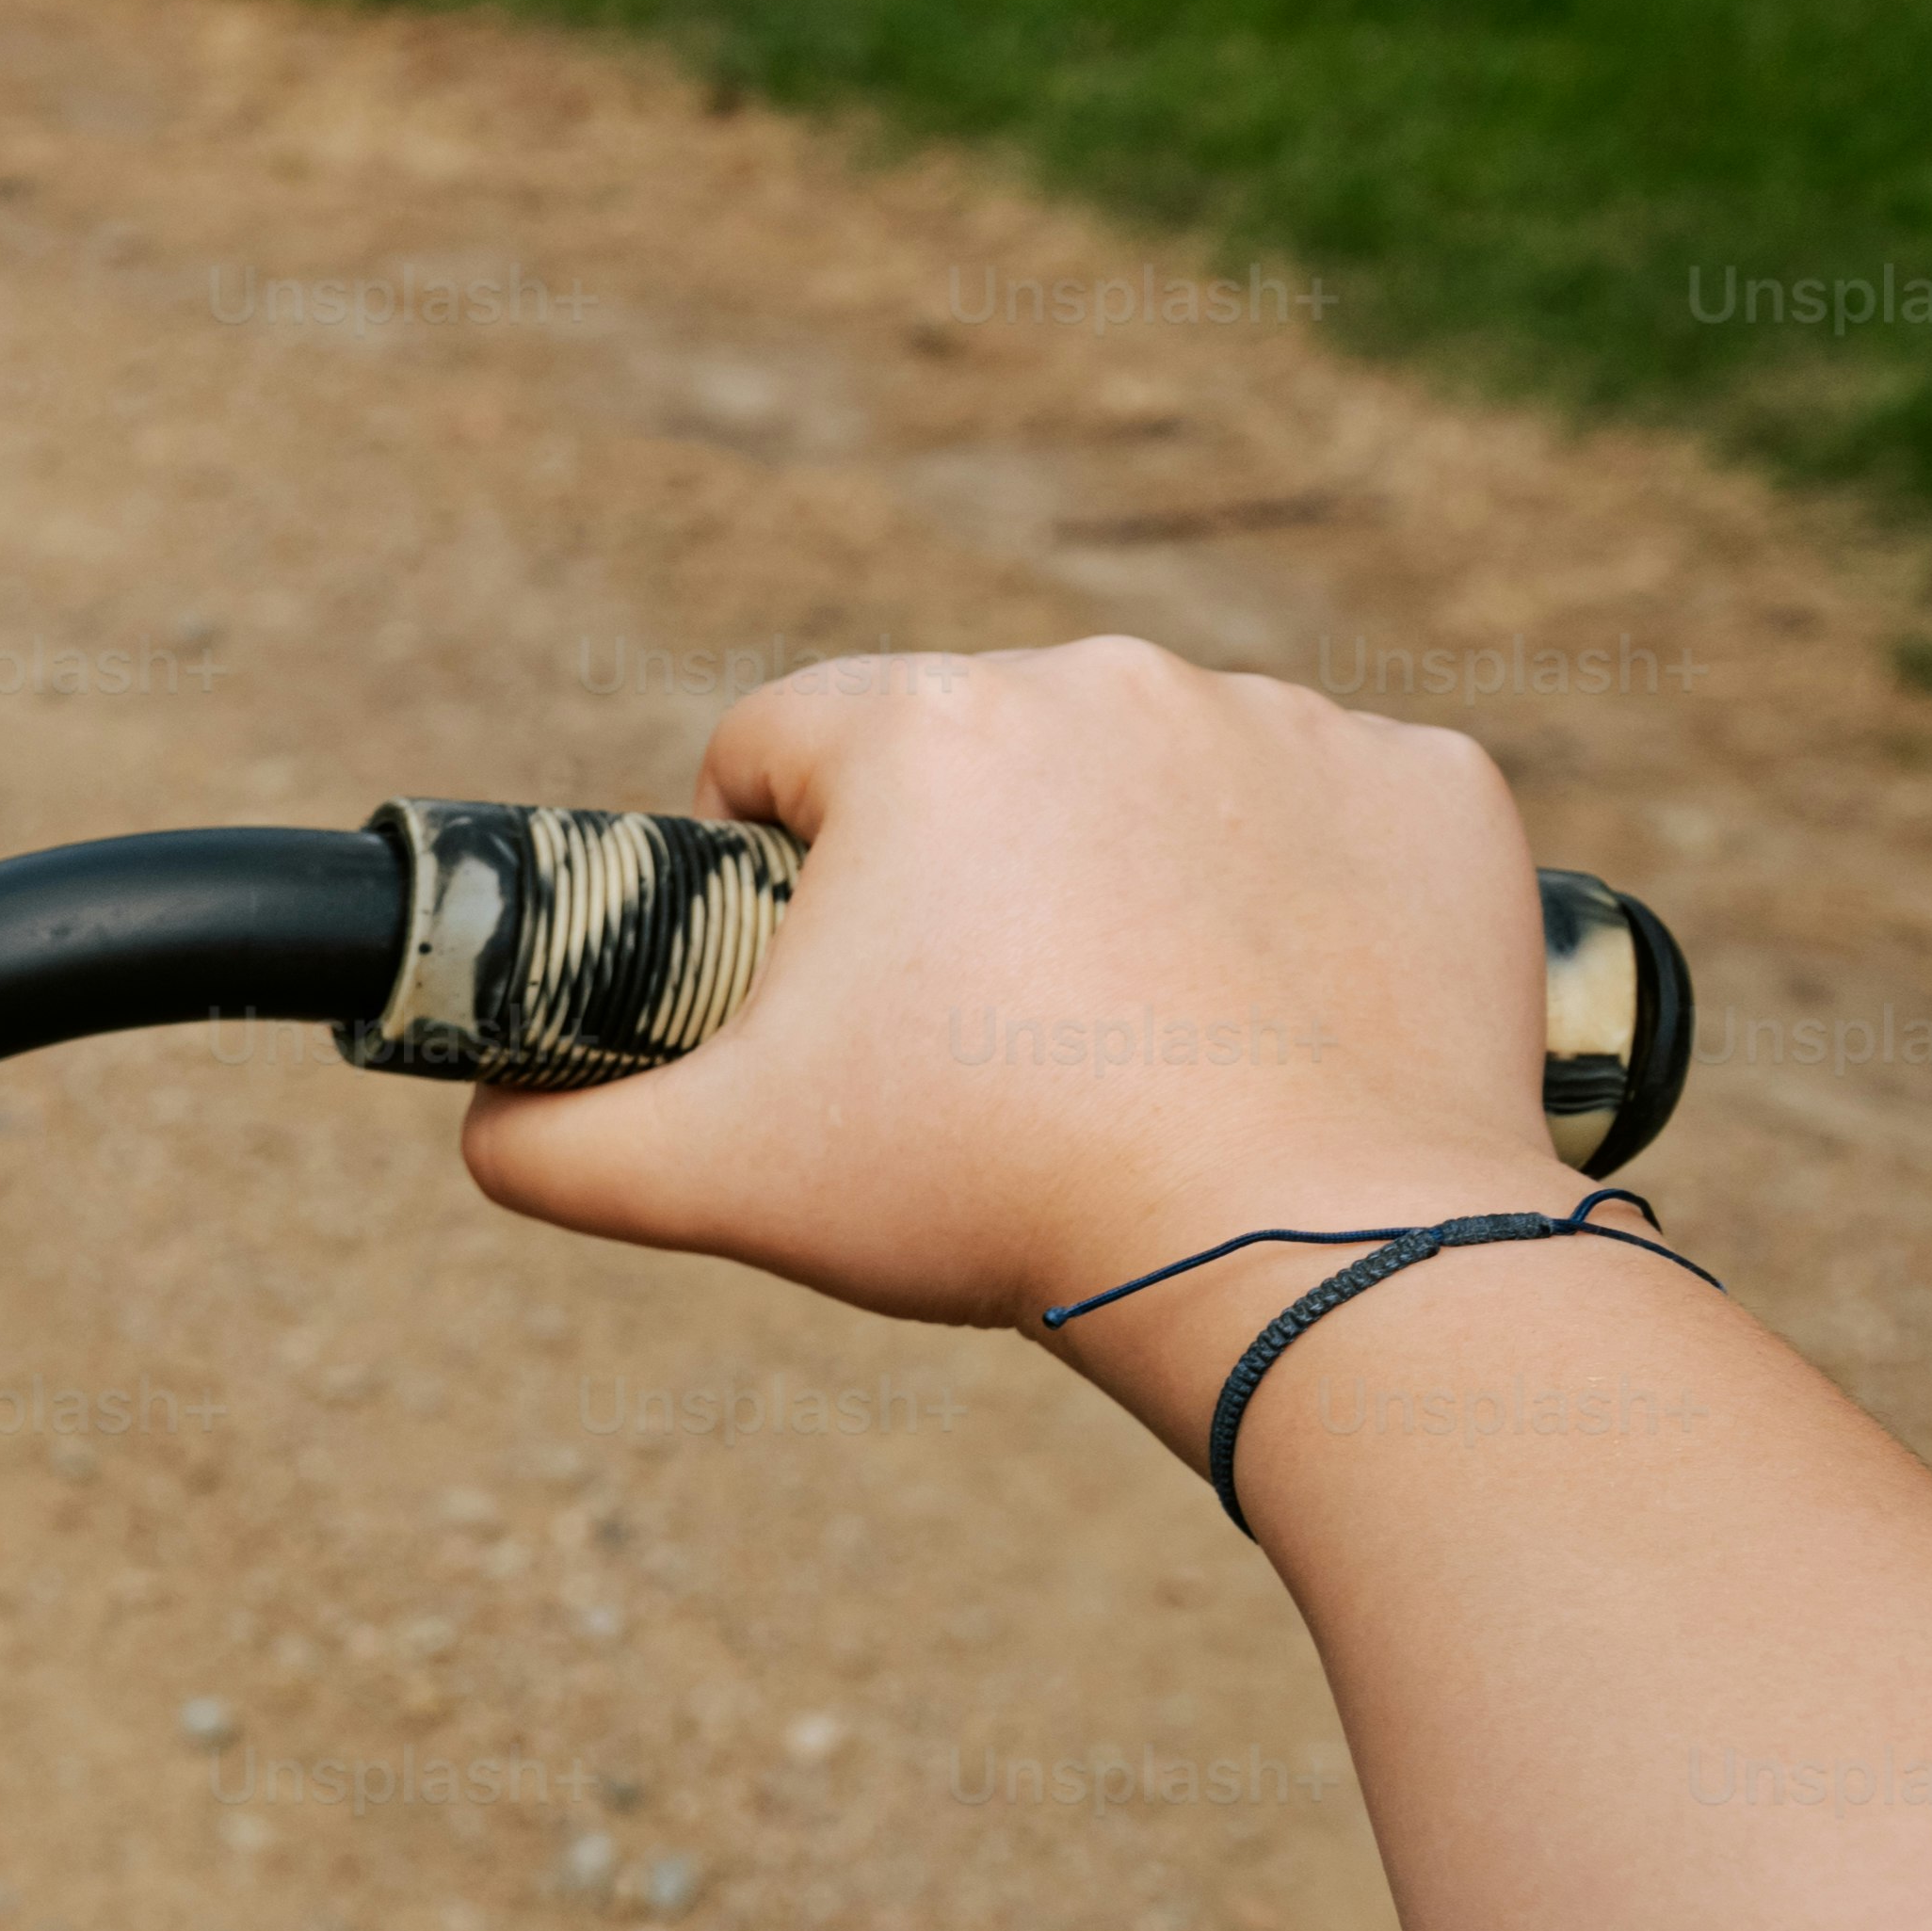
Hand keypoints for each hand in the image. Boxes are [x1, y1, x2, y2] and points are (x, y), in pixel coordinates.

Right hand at [450, 640, 1584, 1462]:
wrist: (1313, 1251)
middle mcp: (1113, 679)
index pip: (780, 741)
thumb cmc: (1000, 1192)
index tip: (810, 977)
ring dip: (1134, 872)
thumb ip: (552, 1143)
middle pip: (980, 758)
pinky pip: (1342, 817)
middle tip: (982, 1044)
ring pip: (1160, 780)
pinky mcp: (1442, 792)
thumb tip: (489, 1126)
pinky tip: (1281, 1013)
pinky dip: (1307, 898)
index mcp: (926, 727)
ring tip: (1139, 1042)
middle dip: (964, 873)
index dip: (764, 859)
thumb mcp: (722, 1175)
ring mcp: (1297, 724)